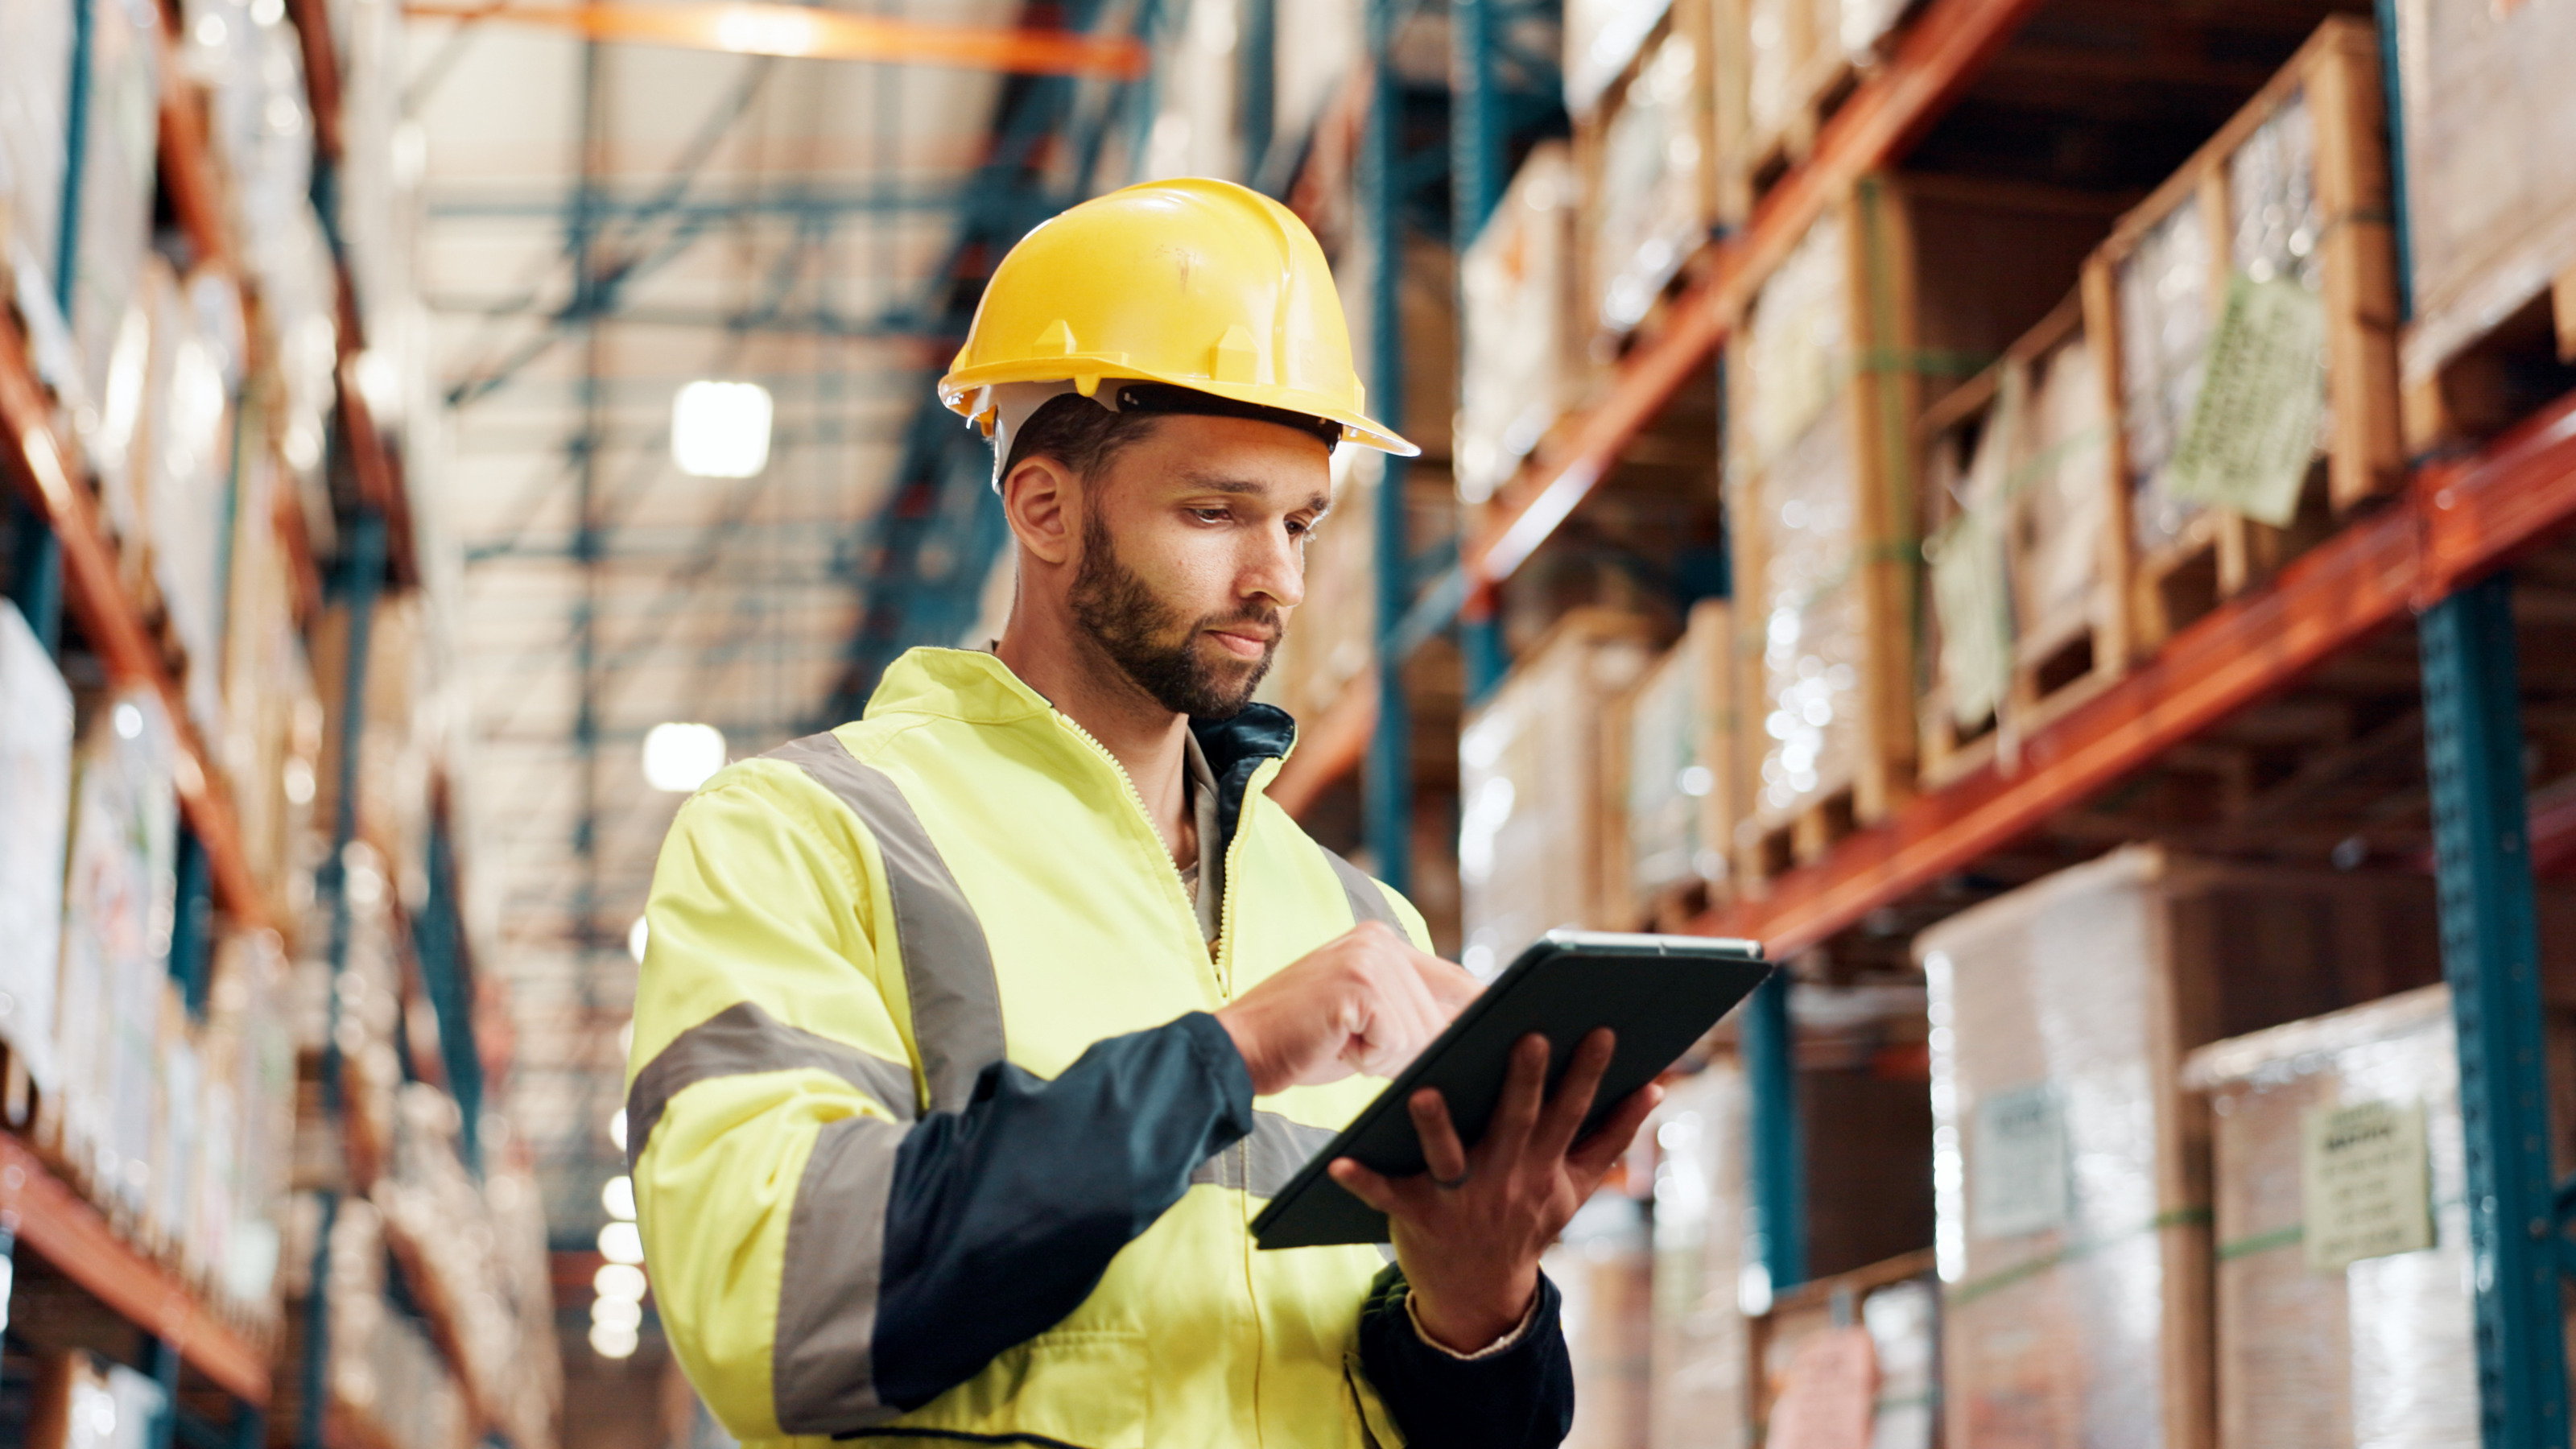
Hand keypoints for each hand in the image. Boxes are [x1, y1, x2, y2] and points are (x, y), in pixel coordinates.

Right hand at [1215, 922, 1482, 1095]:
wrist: (1239, 1050)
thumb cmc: (1301, 1043)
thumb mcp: (1366, 1020)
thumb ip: (1409, 1012)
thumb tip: (1469, 1031)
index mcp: (1382, 941)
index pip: (1453, 979)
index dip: (1478, 1009)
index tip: (1507, 1024)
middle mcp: (1379, 940)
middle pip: (1439, 1016)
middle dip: (1410, 1050)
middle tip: (1357, 1051)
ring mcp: (1369, 959)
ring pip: (1418, 1033)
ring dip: (1385, 1058)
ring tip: (1342, 1046)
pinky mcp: (1358, 985)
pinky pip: (1394, 1041)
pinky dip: (1369, 1059)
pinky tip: (1336, 1045)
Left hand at [1327, 1029, 1660, 1351]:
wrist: (1480, 1293)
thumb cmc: (1527, 1221)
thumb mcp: (1575, 1187)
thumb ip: (1612, 1137)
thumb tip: (1656, 1086)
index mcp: (1543, 1166)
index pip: (1571, 1113)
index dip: (1589, 1073)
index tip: (1601, 1029)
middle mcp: (1505, 1180)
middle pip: (1515, 1124)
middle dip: (1523, 1083)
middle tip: (1527, 1036)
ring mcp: (1460, 1200)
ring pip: (1448, 1157)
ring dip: (1436, 1126)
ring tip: (1423, 1090)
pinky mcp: (1416, 1216)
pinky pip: (1387, 1196)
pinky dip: (1363, 1181)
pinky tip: (1338, 1161)